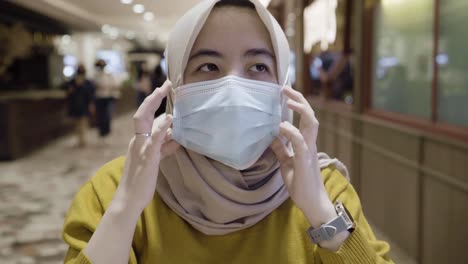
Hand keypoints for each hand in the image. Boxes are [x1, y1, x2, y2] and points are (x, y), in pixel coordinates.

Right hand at [113, 80, 179, 213]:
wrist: (130, 200)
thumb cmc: (142, 181)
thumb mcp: (155, 159)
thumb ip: (164, 146)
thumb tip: (175, 135)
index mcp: (138, 141)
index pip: (145, 117)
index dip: (154, 103)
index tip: (165, 89)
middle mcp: (137, 141)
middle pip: (142, 112)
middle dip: (154, 97)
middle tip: (167, 84)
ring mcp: (141, 148)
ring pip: (144, 120)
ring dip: (154, 104)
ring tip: (165, 90)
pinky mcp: (148, 158)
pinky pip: (154, 140)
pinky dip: (161, 128)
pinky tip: (169, 118)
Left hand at [270, 86, 335, 227]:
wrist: (312, 204)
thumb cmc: (301, 185)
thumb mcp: (287, 163)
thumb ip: (281, 149)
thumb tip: (272, 136)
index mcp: (306, 143)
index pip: (305, 118)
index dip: (297, 103)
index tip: (286, 92)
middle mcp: (310, 144)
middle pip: (310, 115)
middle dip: (299, 100)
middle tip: (286, 88)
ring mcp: (309, 151)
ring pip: (311, 124)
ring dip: (300, 110)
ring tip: (287, 100)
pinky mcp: (305, 162)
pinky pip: (299, 143)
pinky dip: (290, 132)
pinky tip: (280, 126)